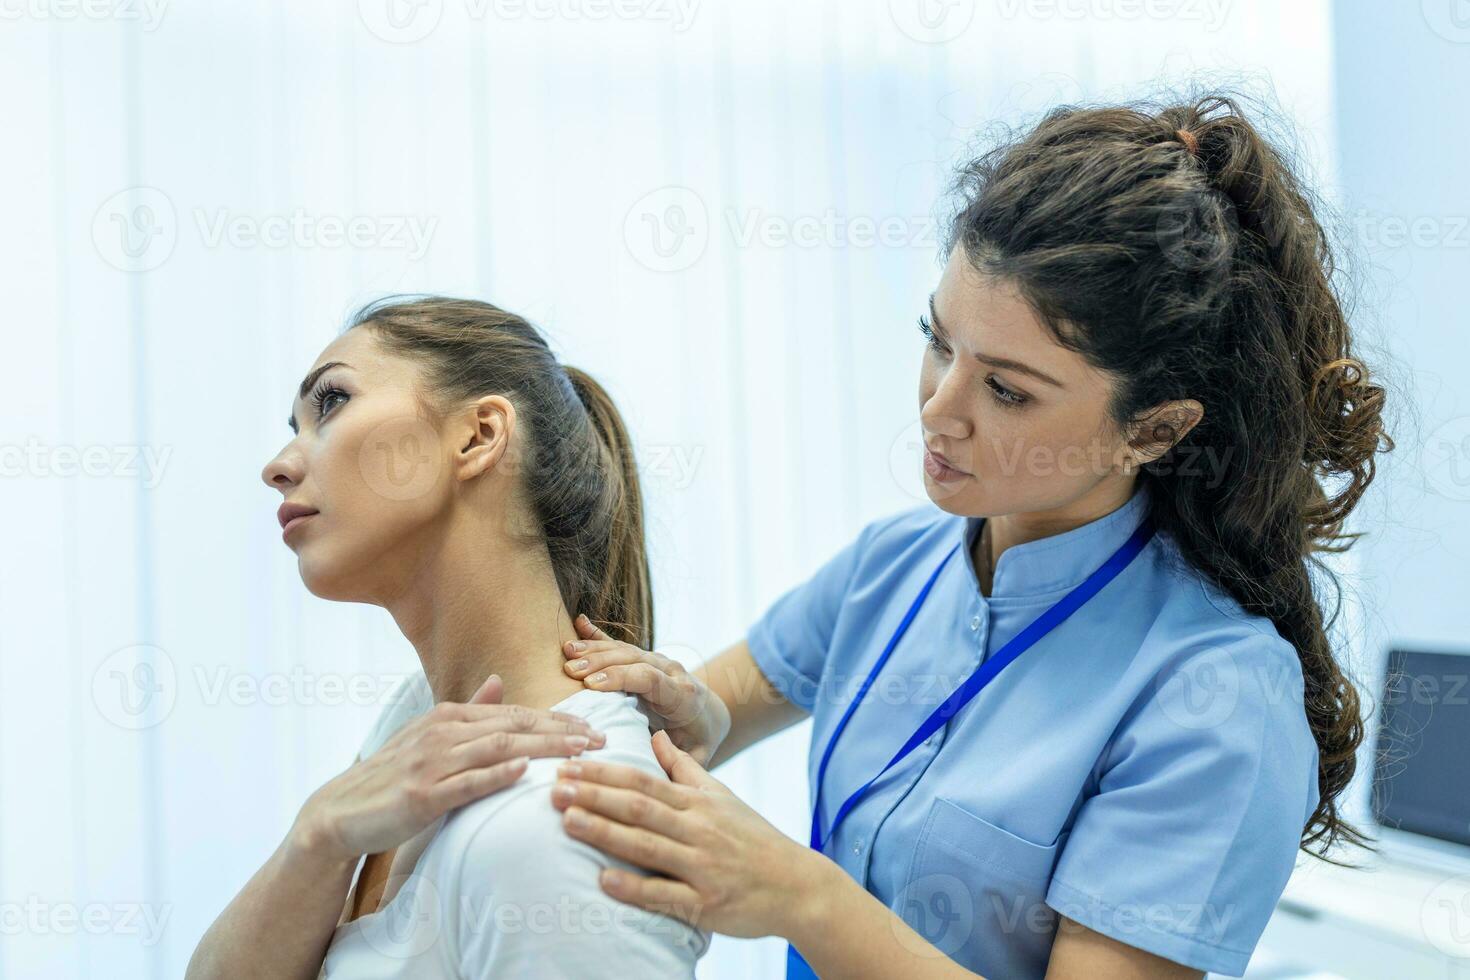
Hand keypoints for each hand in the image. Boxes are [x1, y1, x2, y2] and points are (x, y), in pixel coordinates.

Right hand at [292, 673, 604, 861]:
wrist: (342, 811)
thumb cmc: (394, 775)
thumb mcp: (430, 735)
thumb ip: (468, 711)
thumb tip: (498, 681)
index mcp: (448, 717)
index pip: (513, 714)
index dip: (555, 720)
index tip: (592, 727)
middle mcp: (441, 733)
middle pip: (513, 727)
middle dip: (562, 732)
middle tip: (600, 738)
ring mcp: (431, 763)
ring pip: (497, 749)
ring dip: (543, 750)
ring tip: (579, 753)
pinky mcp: (421, 795)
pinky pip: (464, 783)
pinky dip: (495, 774)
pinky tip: (523, 771)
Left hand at [550, 729, 823, 938]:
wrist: (798, 886)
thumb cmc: (754, 839)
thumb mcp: (723, 797)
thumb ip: (685, 768)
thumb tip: (657, 736)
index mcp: (699, 803)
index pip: (643, 782)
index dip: (604, 773)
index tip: (569, 764)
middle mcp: (699, 830)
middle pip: (639, 808)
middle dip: (593, 796)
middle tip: (553, 787)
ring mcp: (702, 867)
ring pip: (646, 846)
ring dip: (604, 832)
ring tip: (566, 820)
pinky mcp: (706, 904)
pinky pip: (665, 894)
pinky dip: (634, 886)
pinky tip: (603, 879)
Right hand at [561, 615, 730, 764]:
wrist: (710, 713)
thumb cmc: (699, 740)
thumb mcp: (697, 755)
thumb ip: (681, 761)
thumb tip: (656, 766)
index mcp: (681, 695)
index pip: (651, 679)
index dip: (622, 678)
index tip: (592, 685)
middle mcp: (669, 671)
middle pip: (633, 660)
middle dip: (601, 663)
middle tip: (570, 670)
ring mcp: (656, 661)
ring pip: (624, 651)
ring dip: (594, 650)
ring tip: (566, 652)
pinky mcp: (643, 658)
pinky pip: (618, 645)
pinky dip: (598, 636)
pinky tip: (579, 623)